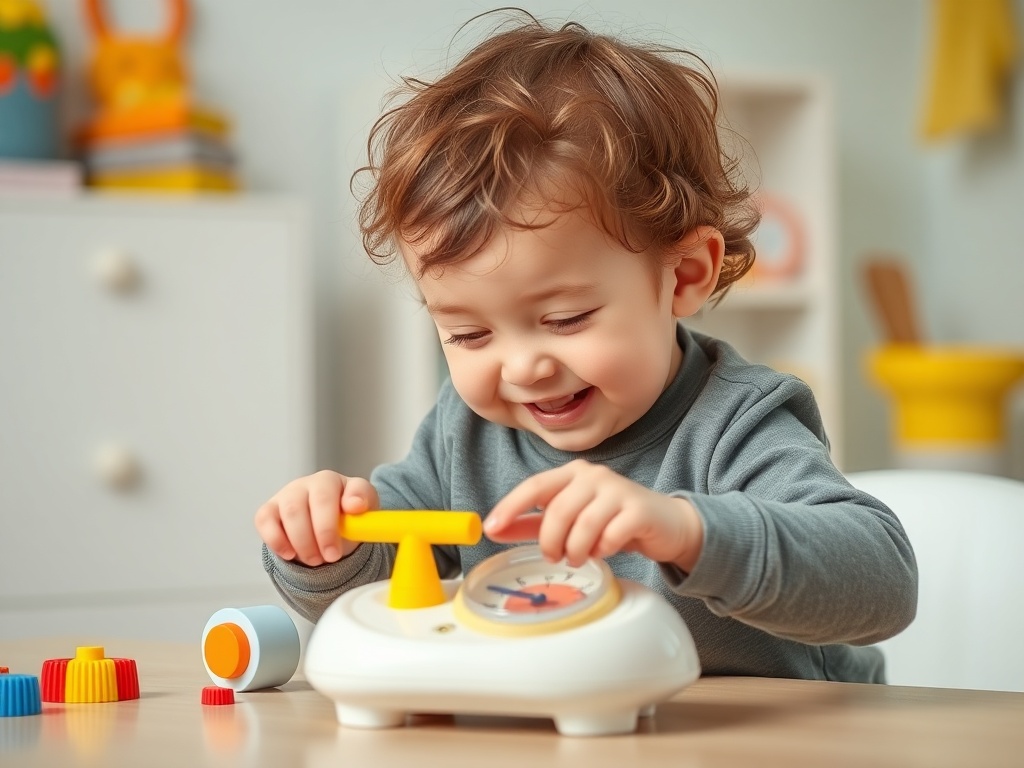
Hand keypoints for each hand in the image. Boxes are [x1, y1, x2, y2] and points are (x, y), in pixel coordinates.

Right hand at [254, 470, 379, 565]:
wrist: (324, 528)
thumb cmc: (344, 517)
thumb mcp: (362, 511)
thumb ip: (364, 504)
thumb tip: (356, 505)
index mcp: (333, 481)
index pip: (340, 487)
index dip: (347, 504)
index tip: (354, 517)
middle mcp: (309, 484)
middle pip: (315, 501)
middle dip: (324, 533)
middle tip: (332, 557)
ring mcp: (286, 495)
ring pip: (291, 513)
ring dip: (304, 542)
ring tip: (315, 560)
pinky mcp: (268, 511)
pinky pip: (265, 521)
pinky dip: (277, 541)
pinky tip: (290, 554)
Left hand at [484, 460, 703, 571]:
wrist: (665, 525)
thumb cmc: (612, 520)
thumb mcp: (569, 520)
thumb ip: (532, 524)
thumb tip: (494, 529)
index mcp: (572, 473)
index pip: (534, 486)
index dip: (510, 507)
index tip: (491, 528)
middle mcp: (593, 475)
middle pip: (558, 510)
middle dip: (550, 541)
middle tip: (553, 556)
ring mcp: (618, 490)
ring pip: (584, 524)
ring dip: (576, 549)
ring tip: (579, 557)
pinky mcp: (639, 510)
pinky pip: (611, 535)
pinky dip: (603, 549)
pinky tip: (605, 550)